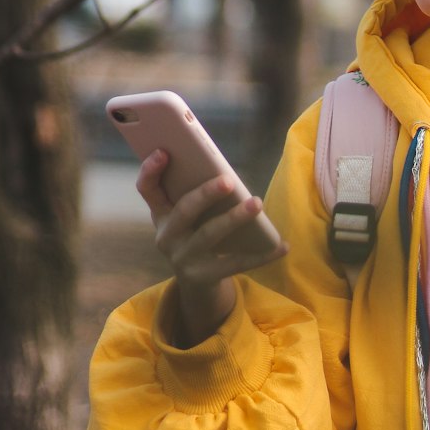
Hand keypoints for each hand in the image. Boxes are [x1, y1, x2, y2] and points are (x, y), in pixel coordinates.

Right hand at [136, 148, 287, 346]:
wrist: (196, 279)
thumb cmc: (197, 231)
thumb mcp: (188, 214)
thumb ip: (195, 192)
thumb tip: (225, 169)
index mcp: (161, 213)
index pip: (147, 189)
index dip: (151, 170)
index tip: (164, 151)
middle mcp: (167, 236)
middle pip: (184, 210)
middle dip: (205, 194)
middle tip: (228, 180)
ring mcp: (184, 258)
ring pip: (210, 234)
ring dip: (235, 217)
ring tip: (257, 203)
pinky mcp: (204, 276)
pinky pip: (236, 263)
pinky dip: (262, 254)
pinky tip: (282, 246)